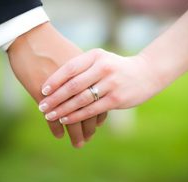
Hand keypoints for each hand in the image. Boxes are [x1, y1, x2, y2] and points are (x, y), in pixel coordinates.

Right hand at [7, 23, 106, 147]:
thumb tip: (91, 81)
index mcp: (86, 74)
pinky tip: (59, 136)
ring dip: (76, 133)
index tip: (97, 124)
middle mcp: (77, 84)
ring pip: (72, 118)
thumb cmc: (50, 45)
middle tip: (88, 138)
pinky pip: (53, 117)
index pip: (96, 99)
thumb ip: (83, 70)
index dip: (97, 113)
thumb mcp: (72, 56)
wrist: (29, 38)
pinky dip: (56, 128)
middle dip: (88, 127)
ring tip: (79, 143)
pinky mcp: (43, 96)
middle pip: (87, 111)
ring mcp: (60, 91)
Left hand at [40, 48, 163, 124]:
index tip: (43, 91)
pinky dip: (76, 116)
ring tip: (50, 116)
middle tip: (42, 107)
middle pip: (73, 85)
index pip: (70, 68)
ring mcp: (111, 84)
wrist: (146, 73)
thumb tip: (53, 82)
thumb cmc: (115, 68)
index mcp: (95, 55)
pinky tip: (65, 120)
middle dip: (55, 98)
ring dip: (63, 109)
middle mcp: (103, 68)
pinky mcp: (116, 99)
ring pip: (81, 100)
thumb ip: (81, 67)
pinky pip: (91, 110)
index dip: (54, 80)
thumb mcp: (100, 60)